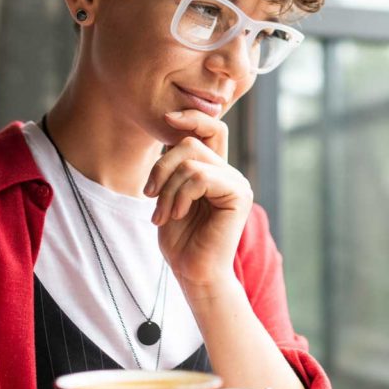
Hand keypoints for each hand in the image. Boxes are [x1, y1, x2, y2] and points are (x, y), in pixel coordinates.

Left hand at [144, 110, 252, 287]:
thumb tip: (171, 129)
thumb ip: (175, 165)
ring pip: (192, 160)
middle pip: (192, 141)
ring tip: (163, 213)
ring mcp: (237, 182)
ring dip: (167, 187)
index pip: (212, 128)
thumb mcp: (169, 193)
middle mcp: (229, 172)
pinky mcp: (239, 195)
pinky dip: (179, 195)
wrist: (194, 272)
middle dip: (161, 166)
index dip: (191, 116)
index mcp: (215, 169)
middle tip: (150, 195)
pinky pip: (200, 177)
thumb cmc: (180, 239)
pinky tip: (176, 214)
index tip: (166, 118)